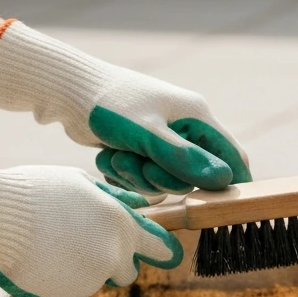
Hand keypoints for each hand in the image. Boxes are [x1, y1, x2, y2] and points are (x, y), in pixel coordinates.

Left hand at [0, 21, 250, 193]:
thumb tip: (223, 180)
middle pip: (194, 178)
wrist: (65, 90)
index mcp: (197, 117)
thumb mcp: (147, 134)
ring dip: (140, 177)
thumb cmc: (108, 104)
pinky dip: (126, 174)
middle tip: (141, 166)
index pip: (232, 157)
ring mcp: (162, 139)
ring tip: (117, 156)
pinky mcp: (141, 149)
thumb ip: (184, 159)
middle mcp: (184, 128)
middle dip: (164, 179)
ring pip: (166, 181)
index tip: (218, 206)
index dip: (230, 184)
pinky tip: (109, 156)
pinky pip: (144, 178)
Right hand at [0, 159, 181, 296]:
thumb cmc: (38, 192)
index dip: (160, 250)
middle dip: (113, 262)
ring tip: (50, 245)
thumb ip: (116, 199)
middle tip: (83, 244)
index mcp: (122, 226)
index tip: (166, 253)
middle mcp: (113, 257)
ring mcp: (91, 281)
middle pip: (128, 271)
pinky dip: (58, 282)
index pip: (160, 247)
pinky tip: (39, 261)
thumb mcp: (80, 183)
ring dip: (81, 269)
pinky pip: (69, 292)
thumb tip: (143, 204)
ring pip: (95, 281)